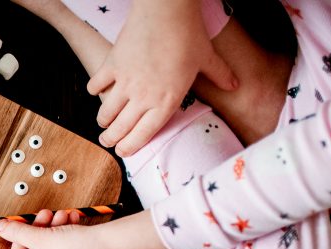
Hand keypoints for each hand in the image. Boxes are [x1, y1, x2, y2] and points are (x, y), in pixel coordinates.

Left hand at [0, 210, 106, 248]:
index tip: (26, 226)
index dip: (20, 241)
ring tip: (63, 215)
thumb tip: (0, 227)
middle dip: (41, 231)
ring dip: (54, 229)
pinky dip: (65, 236)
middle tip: (46, 215)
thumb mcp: (42, 237)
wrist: (114, 246)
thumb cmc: (80, 247)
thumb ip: (18, 232)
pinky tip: (72, 221)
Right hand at [87, 0, 236, 156]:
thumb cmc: (188, 34)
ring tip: (103, 123)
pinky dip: (95, 89)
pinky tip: (97, 90)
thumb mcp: (207, 58)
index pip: (143, 135)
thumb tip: (235, 85)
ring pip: (107, 112)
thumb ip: (219, 75)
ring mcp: (125, 83)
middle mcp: (143, 97)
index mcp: (166, 102)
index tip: (123, 152)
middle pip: (120, 129)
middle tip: (108, 141)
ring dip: (103, 120)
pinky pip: (97, 85)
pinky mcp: (112, 66)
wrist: (166, 11)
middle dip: (111, 139)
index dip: (131, 147)